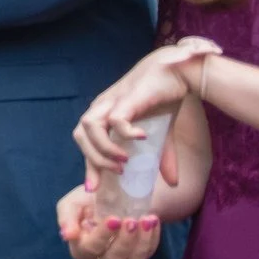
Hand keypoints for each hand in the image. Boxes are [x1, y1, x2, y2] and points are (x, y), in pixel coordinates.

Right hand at [57, 180, 162, 258]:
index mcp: (80, 248)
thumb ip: (67, 217)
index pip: (90, 248)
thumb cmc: (87, 201)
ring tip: (147, 219)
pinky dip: (152, 238)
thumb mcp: (72, 203)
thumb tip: (67, 235)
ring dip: (142, 240)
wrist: (111, 197)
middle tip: (131, 220)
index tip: (114, 219)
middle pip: (113, 258)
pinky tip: (153, 221)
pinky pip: (147, 253)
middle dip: (125, 240)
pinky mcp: (137, 258)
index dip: (102, 236)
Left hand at [74, 39, 219, 178]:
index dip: (88, 165)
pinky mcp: (128, 98)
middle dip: (93, 160)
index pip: (85, 141)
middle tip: (116, 173)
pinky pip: (116, 118)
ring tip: (124, 161)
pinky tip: (141, 139)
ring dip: (103, 149)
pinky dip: (124, 132)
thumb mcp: (163, 133)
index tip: (94, 188)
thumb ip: (162, 157)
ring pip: (89, 126)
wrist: (179, 71)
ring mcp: (113, 101)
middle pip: (80, 135)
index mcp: (105, 114)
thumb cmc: (165, 97)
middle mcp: (103, 107)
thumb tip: (172, 183)